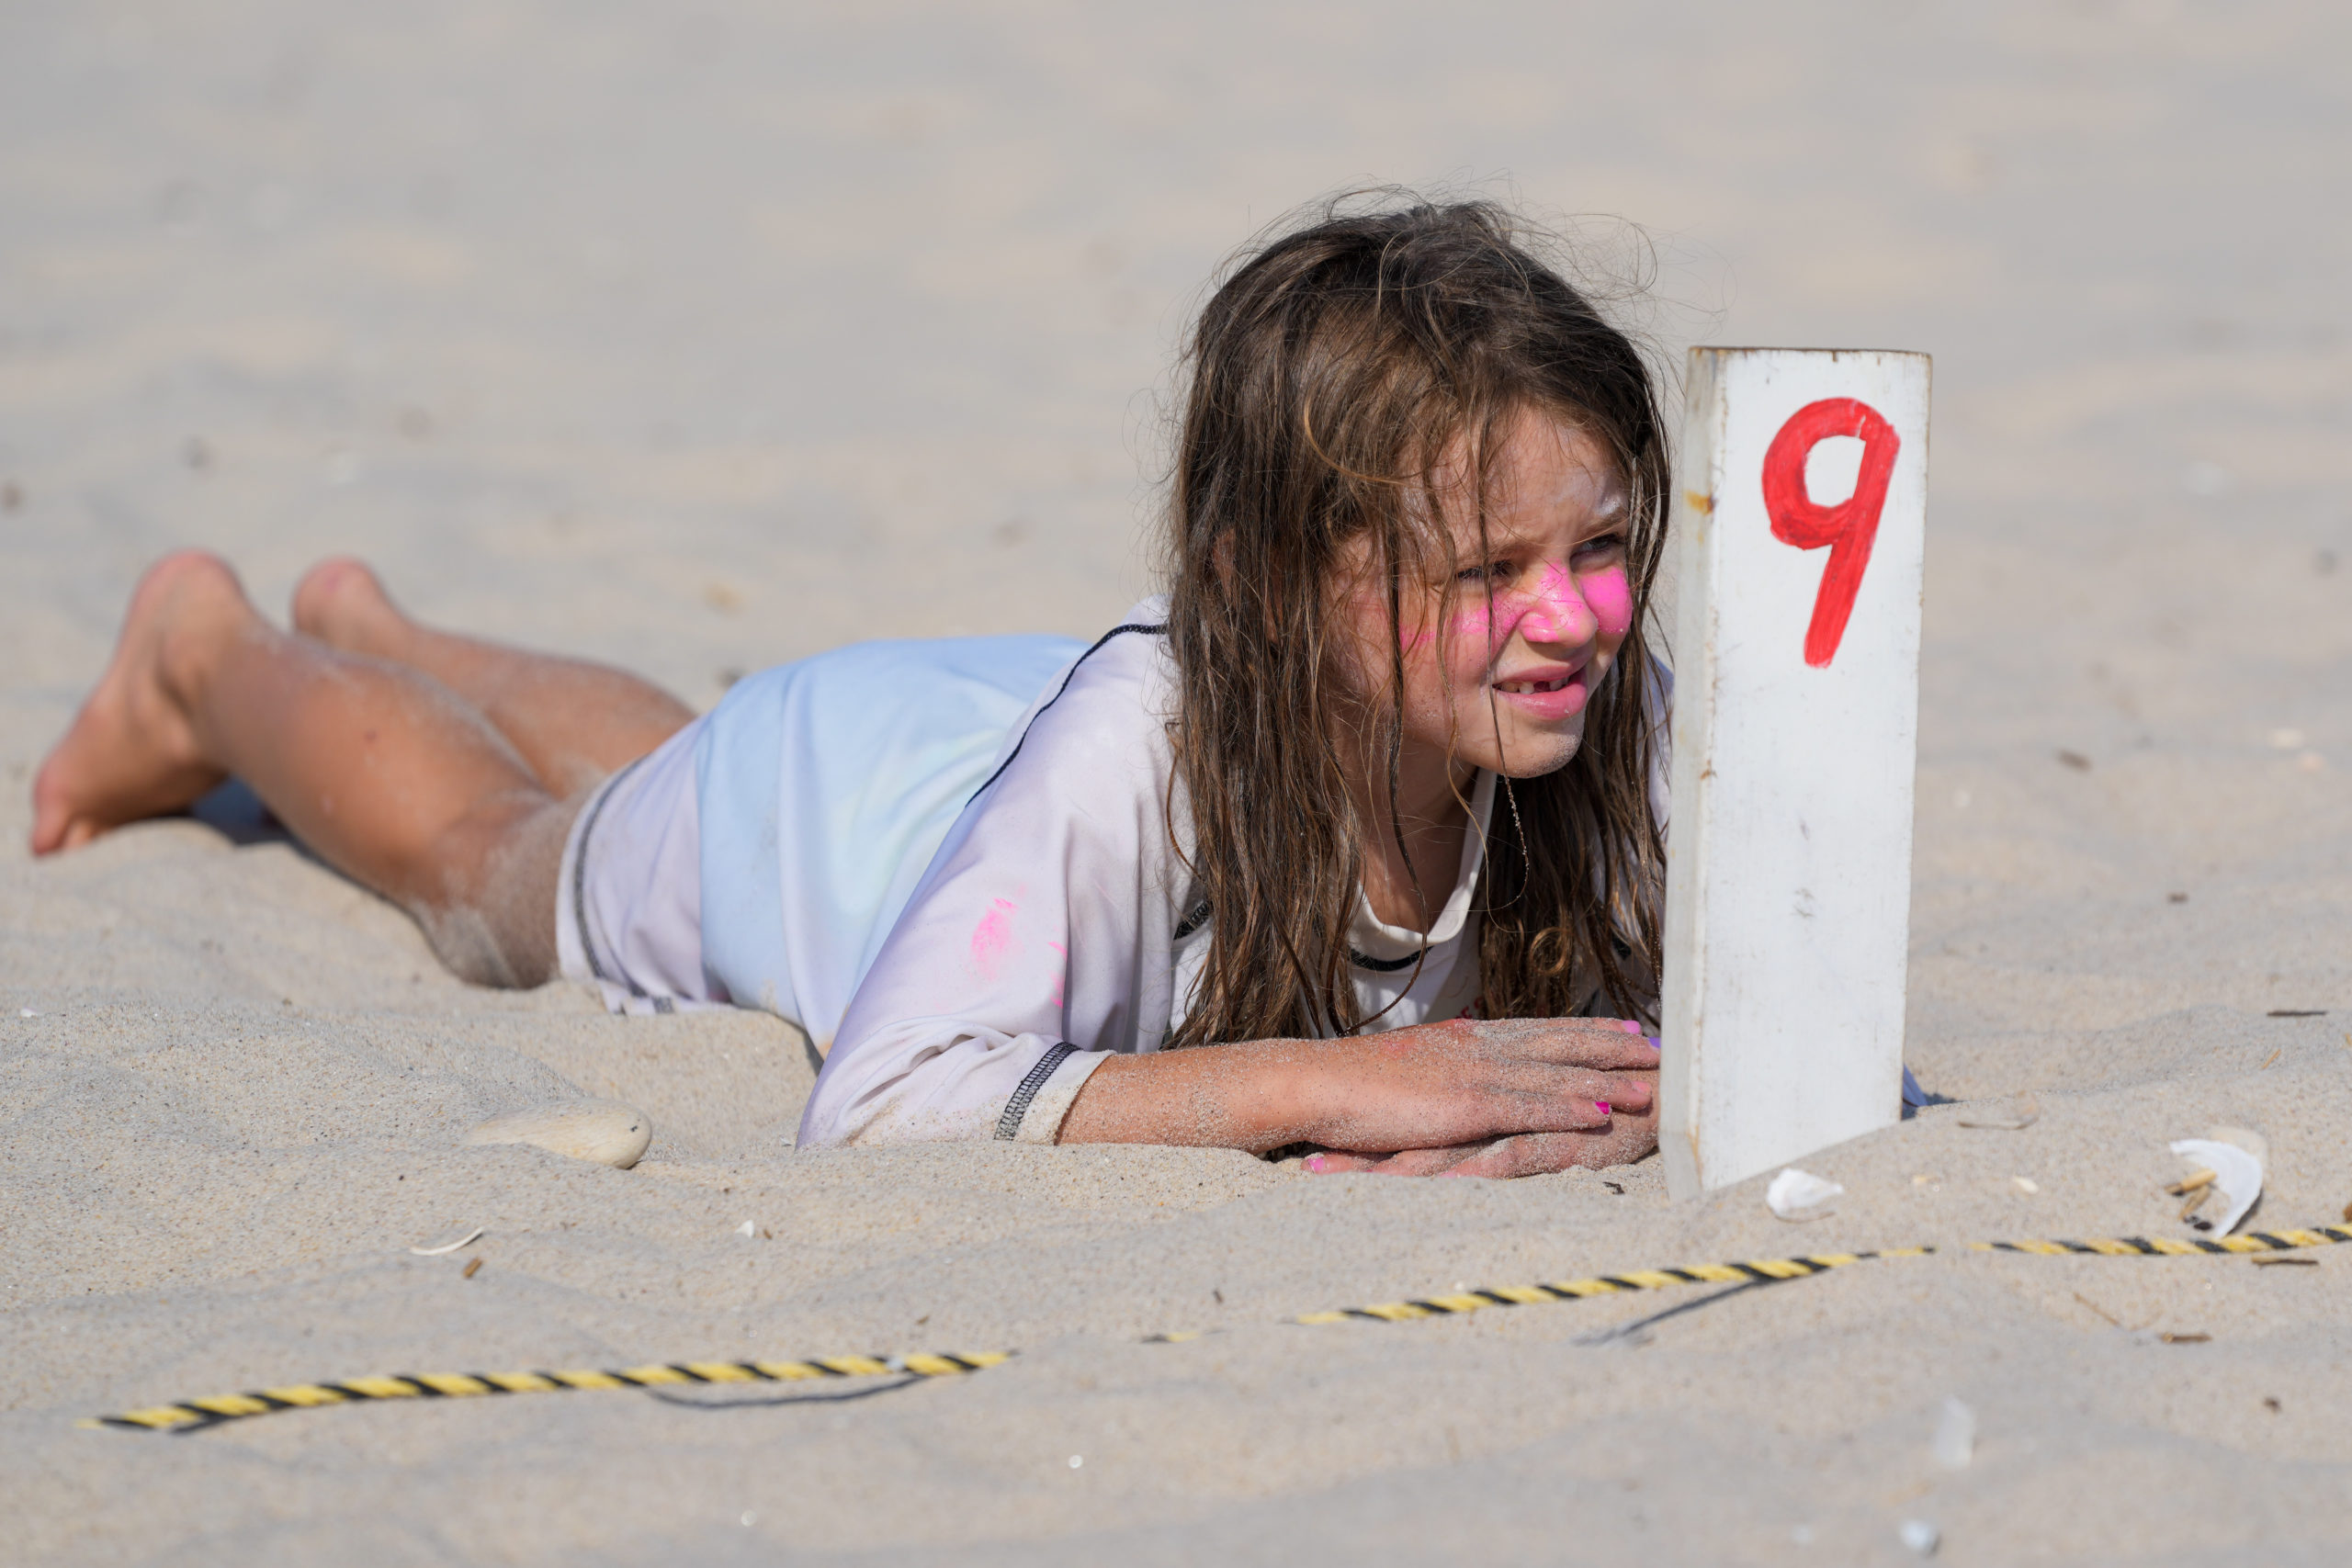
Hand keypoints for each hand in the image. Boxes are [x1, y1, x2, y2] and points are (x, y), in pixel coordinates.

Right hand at [1285, 1015, 1658, 1162]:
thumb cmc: (1351, 1085)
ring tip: (1653, 1085)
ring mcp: (1476, 1073)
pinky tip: (1606, 1114)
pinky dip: (1573, 1108)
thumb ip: (1444, 1074)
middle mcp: (1479, 1046)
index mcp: (1466, 1038)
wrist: (1315, 1082)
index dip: (1586, 1030)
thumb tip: (1460, 1082)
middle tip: (1660, 1049)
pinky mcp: (1467, 1105)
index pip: (1540, 1030)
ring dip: (1609, 1079)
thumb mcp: (1409, 1071)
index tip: (1624, 1029)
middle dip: (1614, 1047)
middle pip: (1562, 1043)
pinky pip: (1532, 1107)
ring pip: (1558, 1073)